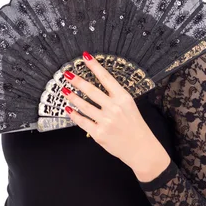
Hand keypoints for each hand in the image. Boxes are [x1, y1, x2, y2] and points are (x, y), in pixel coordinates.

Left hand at [61, 52, 153, 166]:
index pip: (106, 78)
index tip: (85, 57)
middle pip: (91, 90)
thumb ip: (115, 96)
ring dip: (72, 96)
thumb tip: (97, 86)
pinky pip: (82, 121)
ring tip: (64, 90)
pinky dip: (73, 114)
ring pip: (83, 105)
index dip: (94, 66)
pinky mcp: (99, 133)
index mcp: (123, 98)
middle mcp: (114, 108)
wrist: (140, 148)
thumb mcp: (130, 106)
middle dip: (77, 81)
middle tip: (67, 74)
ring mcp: (106, 121)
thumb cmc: (135, 126)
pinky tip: (68, 108)